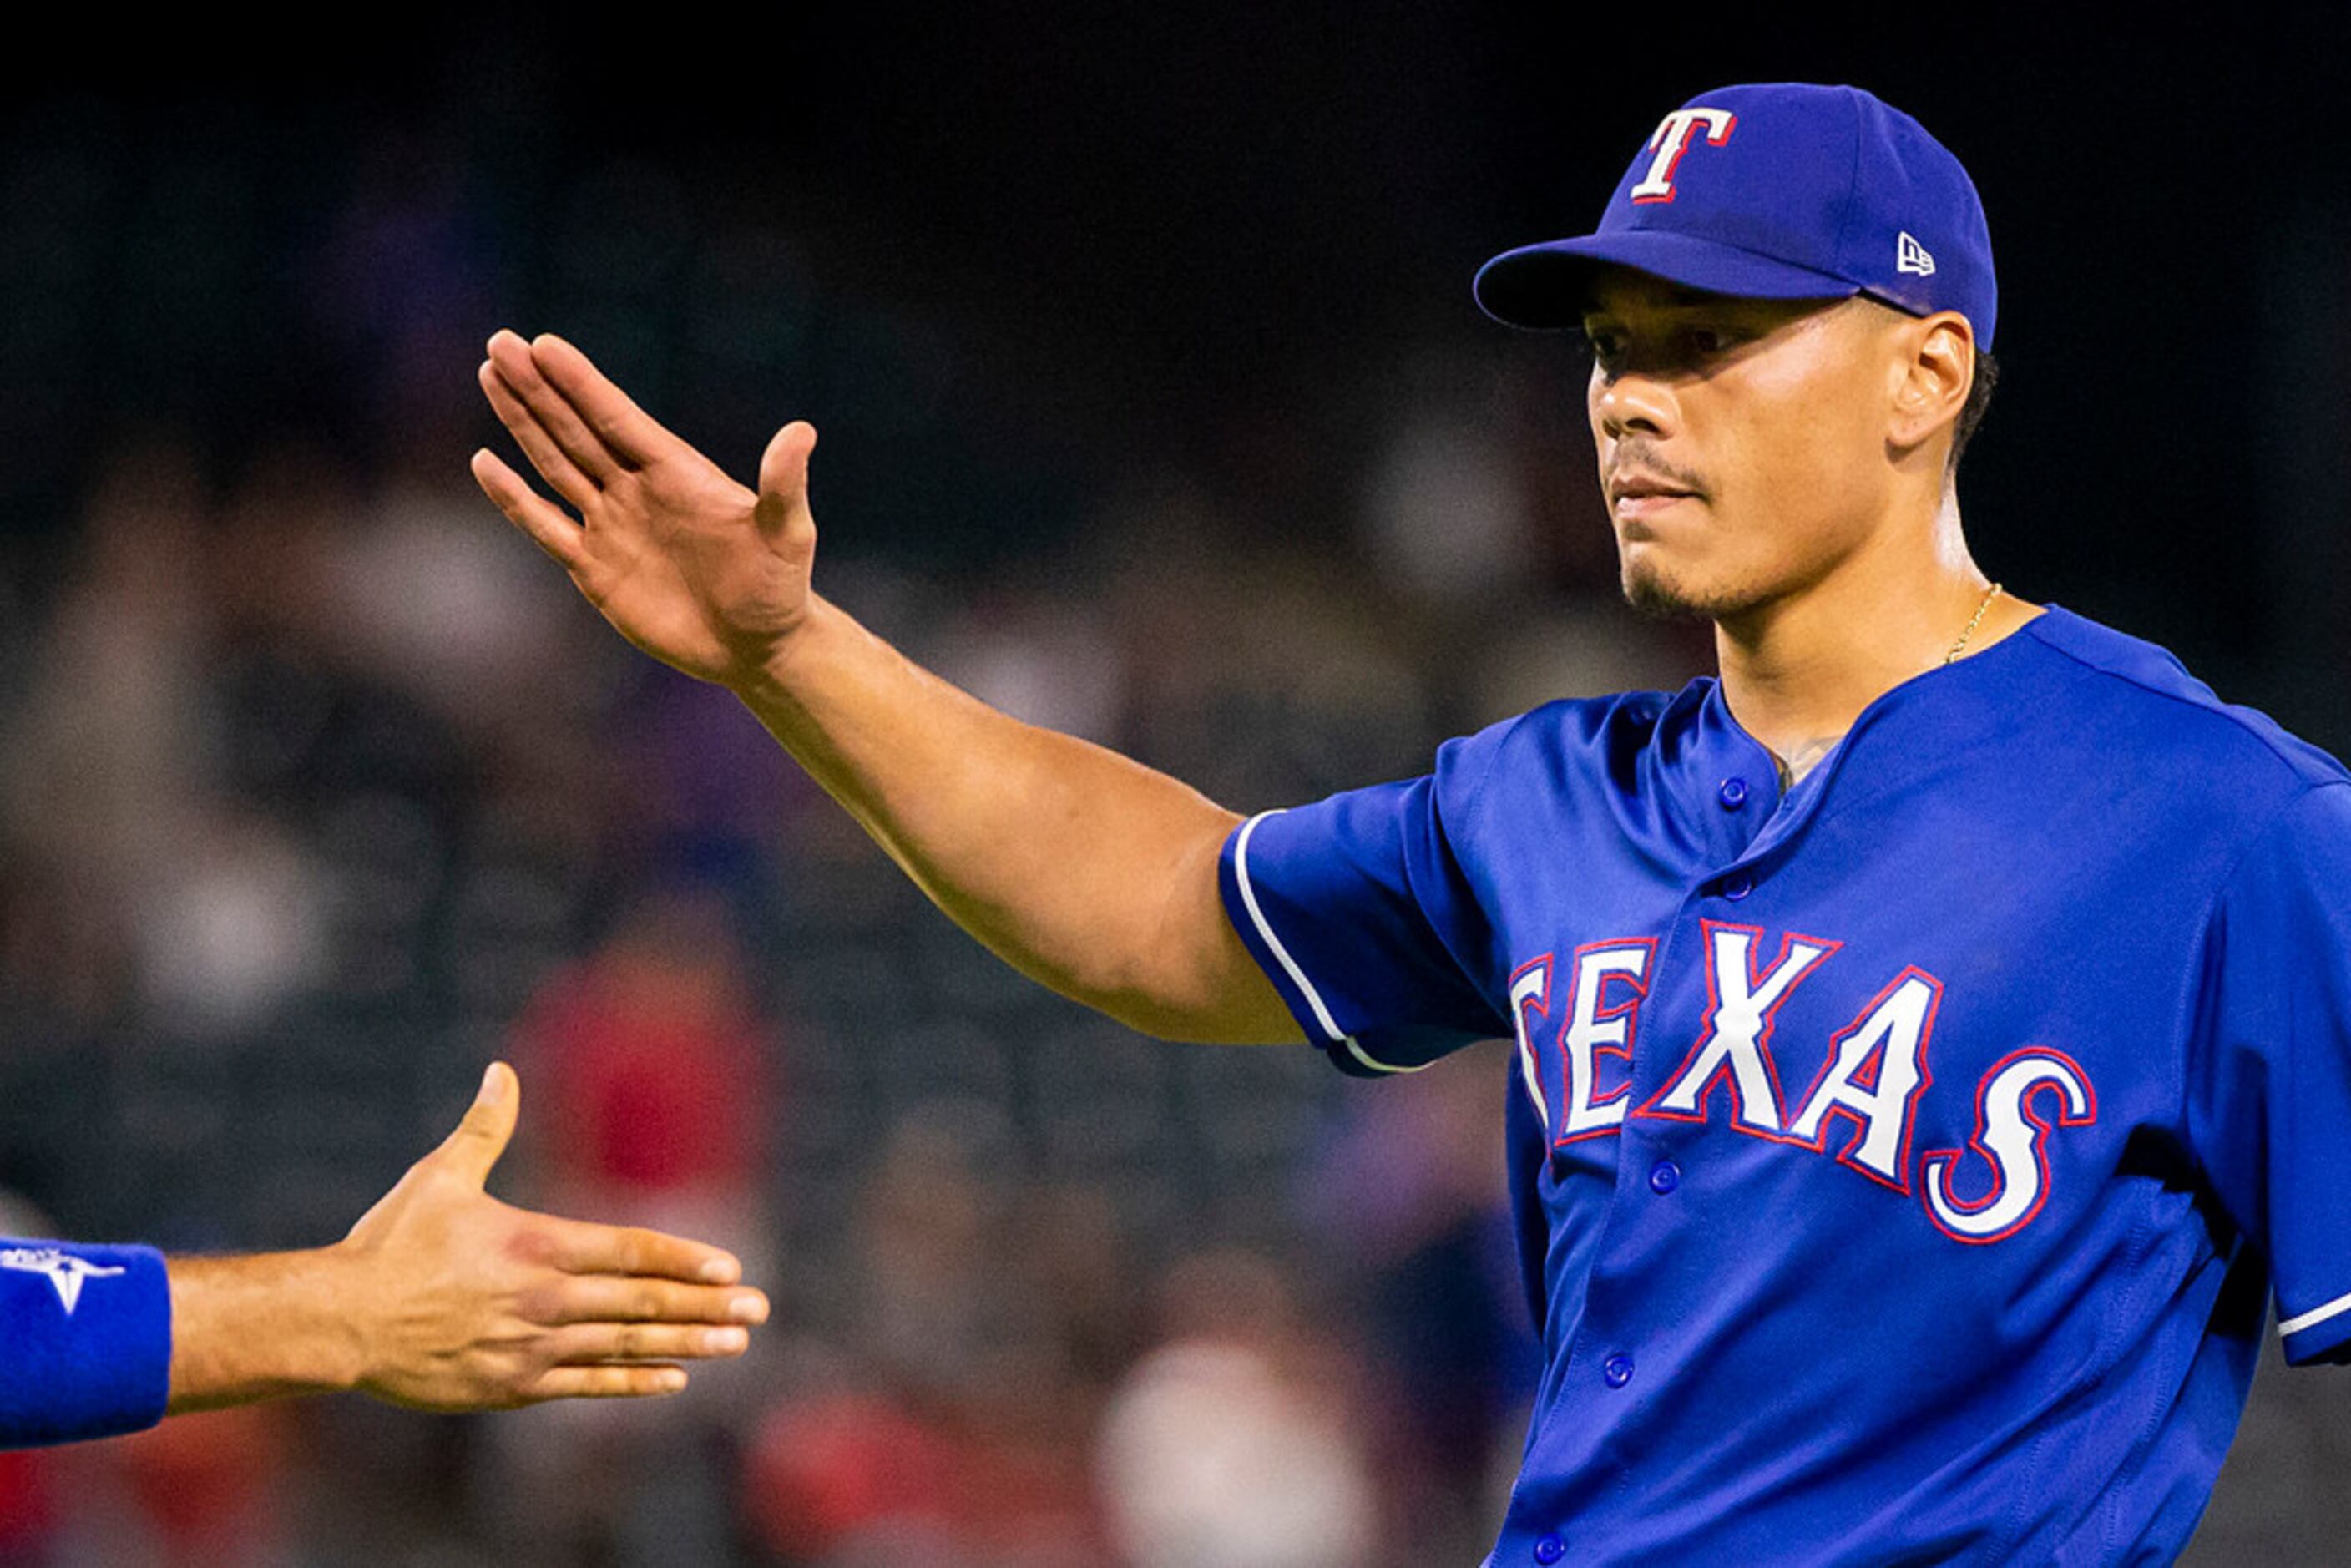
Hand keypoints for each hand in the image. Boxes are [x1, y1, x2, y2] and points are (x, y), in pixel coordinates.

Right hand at [332, 1062, 769, 1409]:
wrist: (341, 1322)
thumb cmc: (389, 1245)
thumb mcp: (439, 1176)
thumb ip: (485, 1128)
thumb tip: (502, 1069)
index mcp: (538, 1244)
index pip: (631, 1251)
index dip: (685, 1260)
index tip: (730, 1269)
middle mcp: (546, 1299)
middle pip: (642, 1303)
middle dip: (705, 1307)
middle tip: (757, 1312)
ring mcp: (533, 1347)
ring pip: (625, 1345)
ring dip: (684, 1346)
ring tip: (734, 1346)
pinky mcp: (513, 1386)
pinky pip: (587, 1385)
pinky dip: (633, 1382)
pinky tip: (672, 1380)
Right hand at [472, 329, 819, 688]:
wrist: (758, 646)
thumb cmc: (779, 587)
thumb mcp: (787, 533)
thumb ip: (784, 484)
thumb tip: (801, 432)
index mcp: (676, 472)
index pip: (616, 417)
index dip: (579, 382)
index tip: (542, 344)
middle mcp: (637, 490)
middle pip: (575, 429)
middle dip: (537, 388)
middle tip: (499, 343)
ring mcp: (612, 526)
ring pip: (555, 464)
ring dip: (523, 423)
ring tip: (491, 375)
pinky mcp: (595, 569)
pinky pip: (546, 526)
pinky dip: (515, 498)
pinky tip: (486, 462)